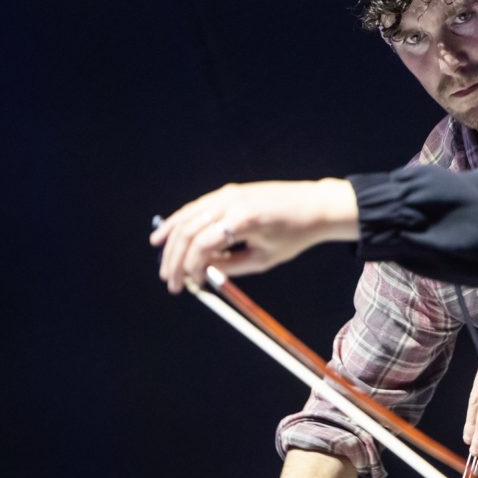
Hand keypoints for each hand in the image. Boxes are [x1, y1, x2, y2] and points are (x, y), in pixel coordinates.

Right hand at [151, 179, 359, 292]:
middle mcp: (232, 202)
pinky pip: (196, 207)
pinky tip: (165, 235)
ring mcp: (229, 194)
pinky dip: (179, 222)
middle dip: (176, 260)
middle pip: (189, 231)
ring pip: (188, 217)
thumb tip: (200, 273)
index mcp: (244, 220)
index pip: (202, 245)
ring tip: (162, 263)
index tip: (192, 285)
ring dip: (171, 241)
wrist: (315, 206)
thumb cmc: (294, 235)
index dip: (191, 268)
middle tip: (171, 283)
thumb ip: (230, 266)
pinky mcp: (229, 191)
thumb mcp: (264, 259)